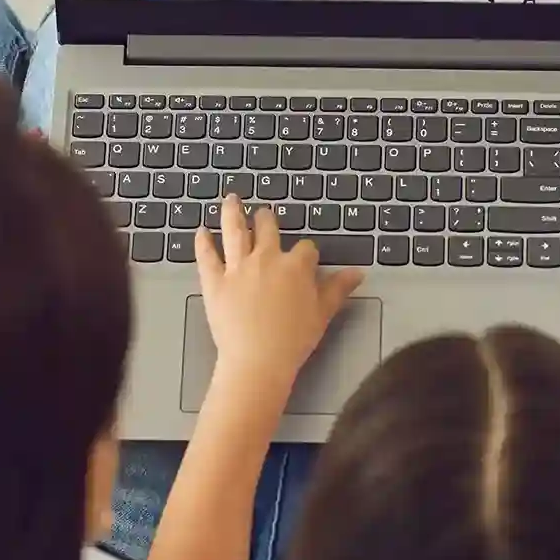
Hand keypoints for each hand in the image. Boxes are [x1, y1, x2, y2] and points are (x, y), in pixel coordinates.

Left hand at [196, 195, 363, 399]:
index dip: (305, 252)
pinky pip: (206, 256)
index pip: (305, 248)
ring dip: (232, 212)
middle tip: (263, 213)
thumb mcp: (322, 314)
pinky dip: (203, 242)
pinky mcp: (214, 281)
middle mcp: (266, 259)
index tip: (305, 258)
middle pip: (267, 228)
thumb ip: (338, 289)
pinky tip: (201, 231)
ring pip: (235, 231)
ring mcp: (237, 267)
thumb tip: (358, 272)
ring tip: (230, 199)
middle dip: (266, 219)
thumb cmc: (294, 340)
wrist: (257, 360)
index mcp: (295, 266)